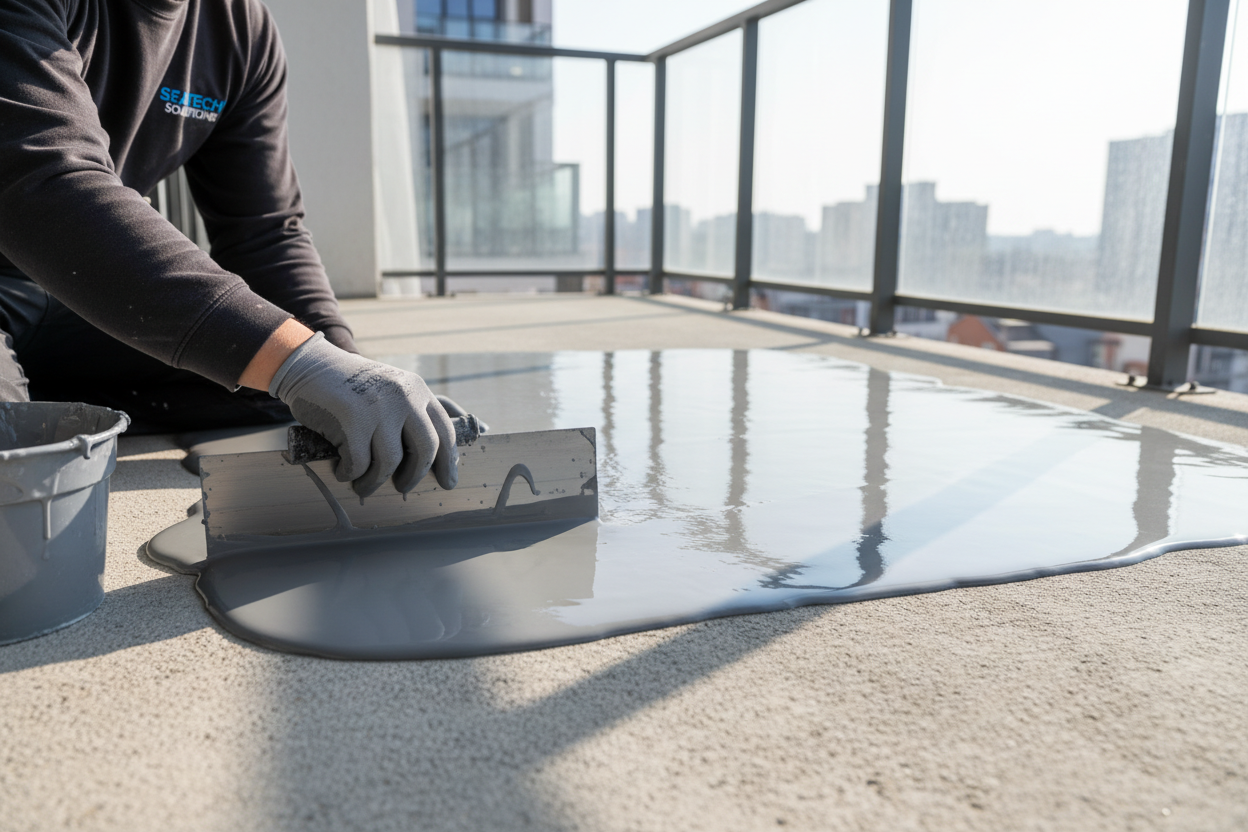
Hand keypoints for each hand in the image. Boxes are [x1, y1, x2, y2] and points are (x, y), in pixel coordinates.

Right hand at [268, 333, 457, 496]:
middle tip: (403, 488)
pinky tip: (343, 471)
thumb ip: (413, 414)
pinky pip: (358, 464)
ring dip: (374, 481)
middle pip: (425, 450)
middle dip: (414, 476)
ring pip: (389, 463)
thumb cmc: (351, 389)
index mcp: (417, 390)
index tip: (447, 481)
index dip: (449, 460)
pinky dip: (349, 474)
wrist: (309, 365)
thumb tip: (439, 457)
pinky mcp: (351, 419)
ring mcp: (378, 407)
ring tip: (363, 485)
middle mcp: (403, 396)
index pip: (445, 430)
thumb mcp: (391, 389)